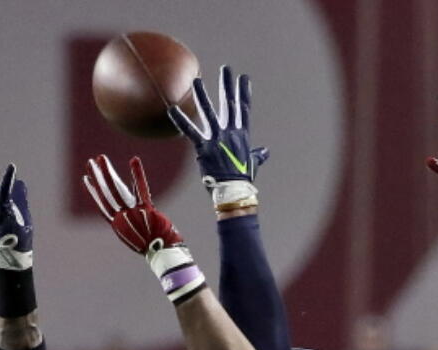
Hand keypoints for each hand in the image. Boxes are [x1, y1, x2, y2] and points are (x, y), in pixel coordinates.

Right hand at [82, 154, 183, 254]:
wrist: (164, 253)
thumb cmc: (153, 244)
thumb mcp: (136, 232)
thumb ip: (129, 218)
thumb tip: (126, 207)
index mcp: (119, 225)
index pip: (103, 206)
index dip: (94, 192)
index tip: (86, 179)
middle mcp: (123, 219)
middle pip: (107, 195)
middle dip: (98, 178)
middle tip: (90, 162)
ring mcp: (134, 214)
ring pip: (117, 191)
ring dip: (108, 173)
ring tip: (101, 157)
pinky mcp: (147, 210)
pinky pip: (141, 189)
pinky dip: (137, 174)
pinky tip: (134, 160)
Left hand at [169, 65, 267, 209]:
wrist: (234, 193)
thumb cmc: (243, 181)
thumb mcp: (253, 164)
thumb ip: (258, 155)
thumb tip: (265, 151)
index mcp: (241, 136)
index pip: (243, 110)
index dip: (243, 93)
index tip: (243, 78)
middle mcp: (230, 134)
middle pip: (229, 104)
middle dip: (227, 85)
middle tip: (225, 68)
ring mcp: (217, 139)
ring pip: (209, 113)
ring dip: (202, 96)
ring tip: (196, 81)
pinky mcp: (204, 148)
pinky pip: (190, 131)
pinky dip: (180, 120)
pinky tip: (172, 109)